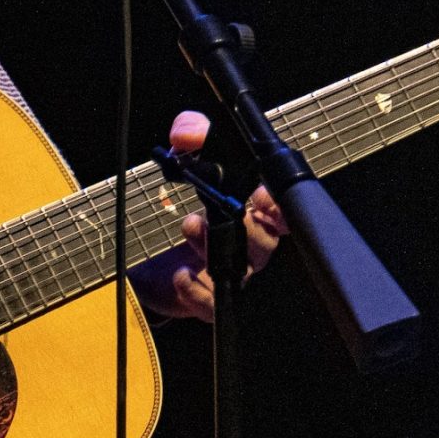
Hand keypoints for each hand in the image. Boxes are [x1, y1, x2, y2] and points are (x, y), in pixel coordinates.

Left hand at [129, 110, 288, 322]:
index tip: (262, 196)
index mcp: (255, 212)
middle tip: (223, 211)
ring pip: (243, 271)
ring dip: (217, 248)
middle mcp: (250, 245)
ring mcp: (232, 273)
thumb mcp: (186, 159)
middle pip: (266, 242)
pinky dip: (196, 290)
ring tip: (191, 224)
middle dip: (249, 227)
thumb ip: (189, 136)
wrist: (155, 256)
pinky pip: (213, 304)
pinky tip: (181, 273)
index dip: (279, 207)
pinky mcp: (209, 299)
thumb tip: (188, 133)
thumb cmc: (187, 204)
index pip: (283, 212)